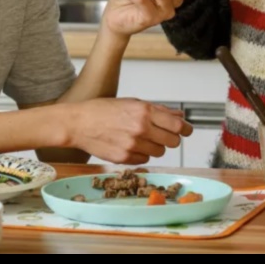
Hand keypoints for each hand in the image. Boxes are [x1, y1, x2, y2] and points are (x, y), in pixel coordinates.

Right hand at [69, 98, 192, 164]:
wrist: (77, 123)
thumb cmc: (102, 110)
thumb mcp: (132, 102)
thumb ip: (158, 110)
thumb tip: (179, 115)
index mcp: (144, 111)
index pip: (177, 126)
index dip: (185, 129)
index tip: (187, 130)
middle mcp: (140, 129)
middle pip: (172, 142)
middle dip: (170, 138)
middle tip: (161, 134)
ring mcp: (132, 145)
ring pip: (159, 152)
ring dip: (155, 146)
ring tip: (141, 138)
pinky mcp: (124, 158)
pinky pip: (144, 160)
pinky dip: (141, 154)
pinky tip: (130, 145)